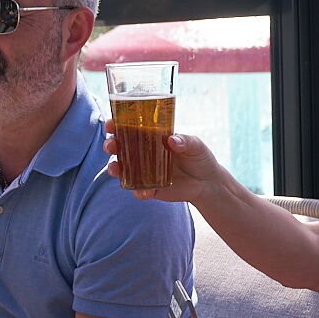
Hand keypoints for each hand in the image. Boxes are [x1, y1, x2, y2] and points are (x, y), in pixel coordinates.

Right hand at [105, 131, 222, 204]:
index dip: (116, 126)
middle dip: (110, 146)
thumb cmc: (200, 157)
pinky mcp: (150, 189)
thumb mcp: (195, 144)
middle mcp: (143, 154)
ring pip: (122, 170)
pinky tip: (142, 192)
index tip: (110, 125)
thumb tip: (171, 140)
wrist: (208, 183)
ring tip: (116, 169)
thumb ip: (185, 141)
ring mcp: (144, 172)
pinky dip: (137, 191)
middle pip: (120, 149)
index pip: (129, 130)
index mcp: (151, 138)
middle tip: (111, 146)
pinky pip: (138, 190)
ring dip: (114, 169)